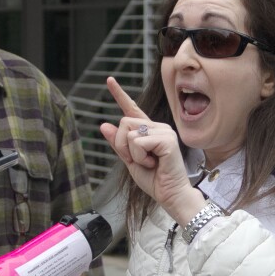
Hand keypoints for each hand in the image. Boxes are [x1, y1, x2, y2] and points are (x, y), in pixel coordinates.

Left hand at [99, 77, 200, 218]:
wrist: (170, 195)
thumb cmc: (155, 180)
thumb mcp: (130, 161)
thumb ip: (118, 144)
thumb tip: (104, 125)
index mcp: (149, 131)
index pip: (132, 109)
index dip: (119, 95)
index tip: (109, 80)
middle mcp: (158, 127)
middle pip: (124, 122)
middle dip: (122, 145)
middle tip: (138, 160)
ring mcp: (164, 131)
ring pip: (129, 132)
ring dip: (132, 153)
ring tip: (149, 163)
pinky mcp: (167, 139)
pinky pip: (138, 142)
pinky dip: (139, 157)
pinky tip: (154, 163)